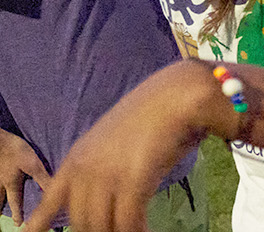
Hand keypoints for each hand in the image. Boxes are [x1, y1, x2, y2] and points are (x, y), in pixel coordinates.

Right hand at [1, 130, 50, 224]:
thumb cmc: (14, 149)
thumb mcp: (33, 163)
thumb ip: (42, 177)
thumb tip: (54, 191)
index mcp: (12, 183)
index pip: (15, 202)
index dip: (17, 214)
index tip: (18, 225)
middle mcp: (0, 182)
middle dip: (0, 209)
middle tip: (1, 216)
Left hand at [21, 63, 210, 231]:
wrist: (172, 98)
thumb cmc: (151, 118)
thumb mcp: (113, 145)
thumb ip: (102, 170)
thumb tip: (108, 199)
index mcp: (75, 160)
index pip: (50, 200)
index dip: (38, 222)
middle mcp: (85, 170)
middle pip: (81, 220)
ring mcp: (106, 176)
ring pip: (103, 225)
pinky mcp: (132, 181)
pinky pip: (128, 221)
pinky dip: (137, 231)